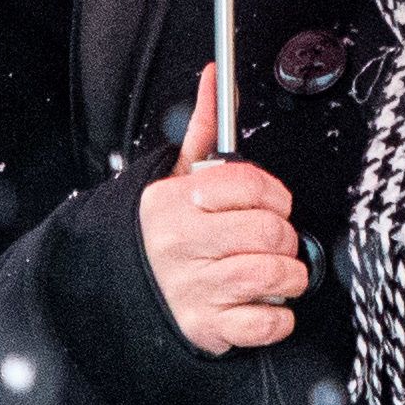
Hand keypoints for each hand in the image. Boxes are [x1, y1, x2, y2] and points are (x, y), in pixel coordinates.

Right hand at [138, 64, 308, 353]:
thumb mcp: (174, 177)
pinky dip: (278, 316)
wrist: (115, 292)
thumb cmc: (158, 233)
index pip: (248, 185)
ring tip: (276, 272)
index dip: (275, 194)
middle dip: (284, 237)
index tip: (275, 203)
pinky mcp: (207, 327)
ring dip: (289, 275)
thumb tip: (215, 77)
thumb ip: (204, 129)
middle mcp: (183, 244)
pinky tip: (264, 303)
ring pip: (274, 276)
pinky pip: (267, 323)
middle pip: (269, 232)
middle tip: (275, 240)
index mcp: (175, 202)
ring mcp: (196, 289)